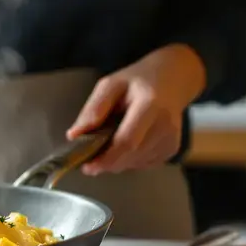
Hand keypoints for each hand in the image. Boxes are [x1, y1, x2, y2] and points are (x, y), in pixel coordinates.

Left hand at [66, 44, 206, 175]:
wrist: (172, 80)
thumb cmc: (138, 81)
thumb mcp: (111, 84)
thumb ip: (94, 109)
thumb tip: (74, 135)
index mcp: (151, 105)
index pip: (127, 141)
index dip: (105, 158)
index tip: (86, 166)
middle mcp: (166, 125)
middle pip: (130, 156)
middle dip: (106, 162)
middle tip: (90, 157)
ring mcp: (171, 140)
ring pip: (134, 163)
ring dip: (116, 160)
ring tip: (111, 139)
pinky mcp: (171, 150)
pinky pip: (141, 163)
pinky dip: (128, 159)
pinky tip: (127, 141)